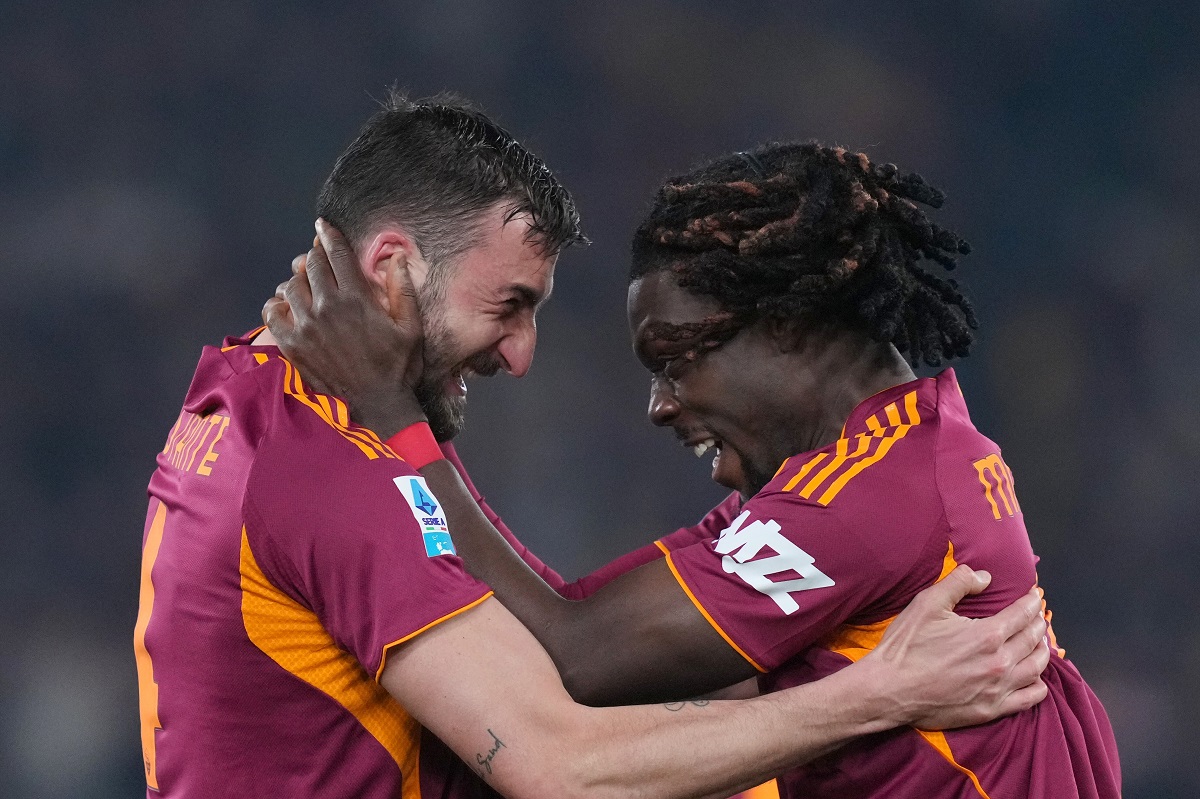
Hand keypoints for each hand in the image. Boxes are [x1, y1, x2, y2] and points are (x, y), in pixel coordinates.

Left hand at [262, 219, 426, 436]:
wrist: (378, 405)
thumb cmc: (399, 366)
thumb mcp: (411, 327)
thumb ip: (402, 289)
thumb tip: (397, 255)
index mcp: (357, 299)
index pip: (337, 255)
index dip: (329, 236)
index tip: (323, 225)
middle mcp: (327, 308)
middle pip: (310, 266)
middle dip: (315, 256)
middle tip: (318, 258)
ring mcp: (306, 327)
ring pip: (291, 286)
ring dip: (298, 280)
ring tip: (305, 283)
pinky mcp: (292, 346)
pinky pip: (272, 313)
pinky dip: (276, 304)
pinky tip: (287, 306)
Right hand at [863, 565, 1049, 729]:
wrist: (889, 690)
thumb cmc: (906, 646)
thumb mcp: (926, 603)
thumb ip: (958, 583)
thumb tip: (985, 577)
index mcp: (987, 635)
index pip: (1022, 614)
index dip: (1031, 602)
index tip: (1034, 595)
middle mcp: (1000, 663)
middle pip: (1033, 639)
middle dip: (1038, 623)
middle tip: (1036, 616)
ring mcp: (998, 689)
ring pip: (1037, 668)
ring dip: (1042, 651)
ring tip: (1039, 642)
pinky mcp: (991, 710)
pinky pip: (1029, 698)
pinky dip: (1038, 685)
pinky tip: (1035, 678)